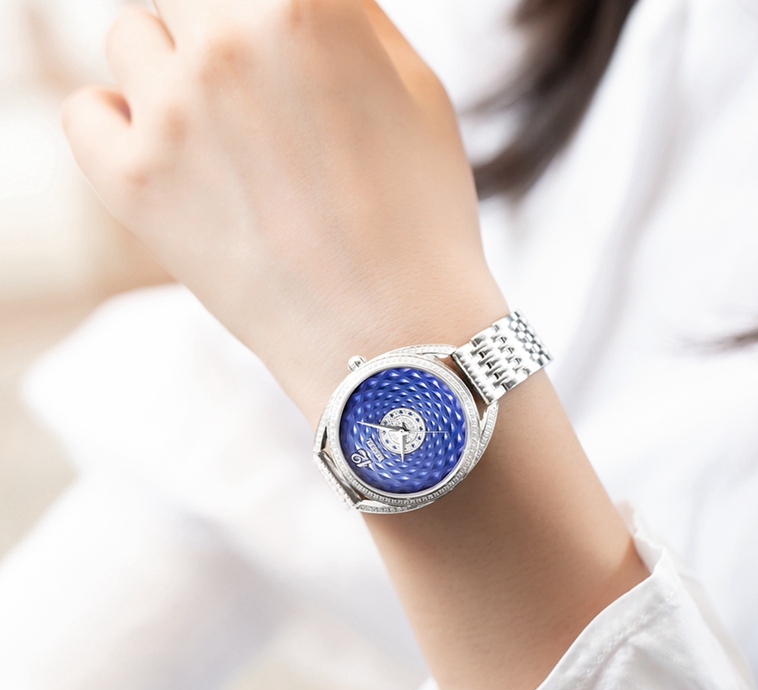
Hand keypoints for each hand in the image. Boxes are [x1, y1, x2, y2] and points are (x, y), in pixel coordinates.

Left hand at [63, 0, 506, 422]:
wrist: (389, 337)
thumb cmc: (419, 219)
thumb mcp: (419, 93)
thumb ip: (353, 16)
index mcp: (306, 4)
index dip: (266, 12)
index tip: (270, 47)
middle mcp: (227, 43)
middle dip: (221, 26)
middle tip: (254, 85)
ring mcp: (170, 114)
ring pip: (132, 36)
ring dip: (172, 68)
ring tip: (223, 134)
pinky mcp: (131, 183)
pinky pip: (86, 111)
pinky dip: (120, 124)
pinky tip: (169, 157)